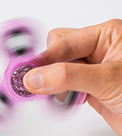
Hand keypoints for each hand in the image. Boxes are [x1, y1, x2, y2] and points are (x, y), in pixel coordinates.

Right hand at [23, 19, 121, 135]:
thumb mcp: (108, 79)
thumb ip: (68, 76)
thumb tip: (35, 77)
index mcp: (107, 35)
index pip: (63, 41)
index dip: (44, 58)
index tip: (25, 72)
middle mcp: (99, 49)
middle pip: (57, 50)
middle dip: (46, 66)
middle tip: (32, 81)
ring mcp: (94, 69)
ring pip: (58, 68)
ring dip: (50, 80)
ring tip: (44, 92)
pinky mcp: (91, 88)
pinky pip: (64, 85)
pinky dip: (57, 93)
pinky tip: (59, 99)